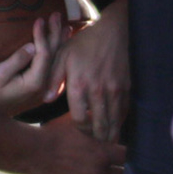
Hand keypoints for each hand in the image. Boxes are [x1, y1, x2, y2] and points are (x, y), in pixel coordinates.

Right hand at [0, 15, 66, 114]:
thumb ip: (16, 61)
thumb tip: (32, 46)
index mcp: (34, 83)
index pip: (44, 55)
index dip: (42, 36)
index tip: (39, 19)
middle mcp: (43, 85)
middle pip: (54, 56)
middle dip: (55, 34)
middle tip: (57, 14)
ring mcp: (43, 86)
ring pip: (55, 60)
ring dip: (59, 42)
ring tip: (65, 26)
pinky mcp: (39, 85)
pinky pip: (51, 65)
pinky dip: (56, 52)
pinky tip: (59, 43)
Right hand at [26, 121, 125, 173]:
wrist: (32, 153)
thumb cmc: (56, 136)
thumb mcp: (82, 128)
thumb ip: (101, 132)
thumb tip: (115, 132)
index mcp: (103, 154)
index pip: (125, 157)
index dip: (119, 154)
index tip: (115, 154)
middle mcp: (99, 173)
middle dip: (116, 169)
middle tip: (108, 167)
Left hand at [52, 0, 129, 142]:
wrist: (116, 31)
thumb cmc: (86, 42)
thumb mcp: (63, 55)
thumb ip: (53, 78)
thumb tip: (46, 99)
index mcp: (79, 84)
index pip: (80, 118)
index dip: (80, 129)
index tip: (80, 130)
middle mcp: (98, 91)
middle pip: (99, 125)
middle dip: (97, 136)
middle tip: (96, 142)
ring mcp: (114, 90)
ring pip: (114, 121)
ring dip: (110, 133)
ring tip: (107, 140)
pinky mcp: (127, 87)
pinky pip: (124, 110)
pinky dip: (120, 121)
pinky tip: (117, 124)